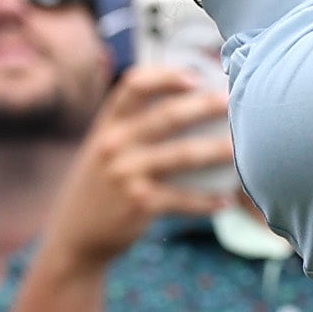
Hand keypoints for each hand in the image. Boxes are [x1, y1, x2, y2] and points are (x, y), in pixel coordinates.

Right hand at [40, 69, 233, 276]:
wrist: (75, 235)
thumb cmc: (102, 184)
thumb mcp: (105, 148)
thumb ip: (134, 127)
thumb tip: (193, 106)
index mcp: (108, 123)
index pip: (134, 85)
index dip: (165, 76)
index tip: (194, 77)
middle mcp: (115, 144)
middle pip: (168, 116)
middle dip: (204, 106)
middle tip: (231, 102)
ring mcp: (126, 173)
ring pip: (183, 155)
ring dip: (215, 151)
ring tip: (237, 148)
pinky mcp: (139, 203)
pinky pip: (183, 198)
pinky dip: (206, 201)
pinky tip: (224, 201)